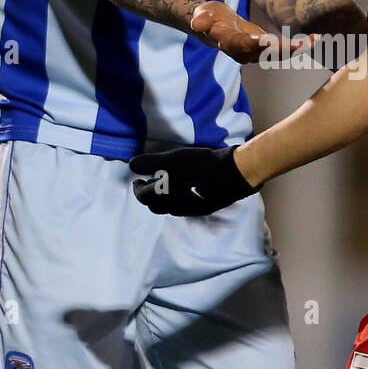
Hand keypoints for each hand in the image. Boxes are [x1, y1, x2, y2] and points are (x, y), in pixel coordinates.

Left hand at [129, 145, 258, 216]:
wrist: (235, 174)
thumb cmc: (203, 165)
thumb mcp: (175, 158)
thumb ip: (151, 162)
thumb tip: (132, 165)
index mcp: (167, 196)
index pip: (144, 197)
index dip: (137, 188)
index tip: (137, 179)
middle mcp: (177, 208)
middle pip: (155, 206)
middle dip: (148, 195)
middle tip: (148, 182)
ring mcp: (192, 211)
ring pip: (170, 208)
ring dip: (162, 198)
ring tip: (165, 184)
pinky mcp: (204, 209)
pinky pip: (183, 208)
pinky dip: (176, 200)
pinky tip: (183, 188)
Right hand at [190, 1, 308, 64]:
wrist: (212, 26)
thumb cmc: (208, 17)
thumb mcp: (202, 13)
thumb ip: (201, 19)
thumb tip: (197, 24)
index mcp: (230, 43)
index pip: (242, 45)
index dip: (253, 44)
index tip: (266, 40)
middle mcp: (244, 52)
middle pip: (265, 52)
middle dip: (284, 49)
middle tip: (302, 44)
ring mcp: (255, 53)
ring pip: (278, 53)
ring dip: (296, 48)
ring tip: (314, 40)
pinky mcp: (265, 49)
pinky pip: (283, 49)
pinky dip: (299, 45)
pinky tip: (315, 38)